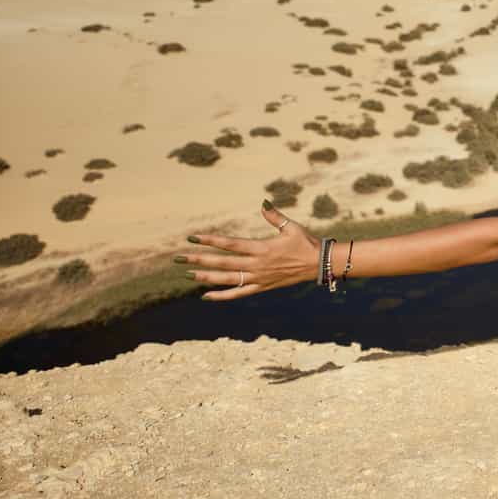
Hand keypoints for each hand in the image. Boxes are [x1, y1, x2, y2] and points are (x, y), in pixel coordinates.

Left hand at [177, 203, 319, 299]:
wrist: (318, 264)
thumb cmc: (305, 243)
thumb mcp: (292, 227)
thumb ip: (275, 216)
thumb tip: (263, 202)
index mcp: (262, 248)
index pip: (231, 244)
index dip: (211, 241)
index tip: (193, 238)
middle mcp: (257, 265)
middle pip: (223, 263)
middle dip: (200, 259)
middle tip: (179, 258)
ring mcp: (258, 278)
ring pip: (227, 280)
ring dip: (206, 277)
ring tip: (188, 274)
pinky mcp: (261, 287)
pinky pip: (238, 293)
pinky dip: (222, 295)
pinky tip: (206, 295)